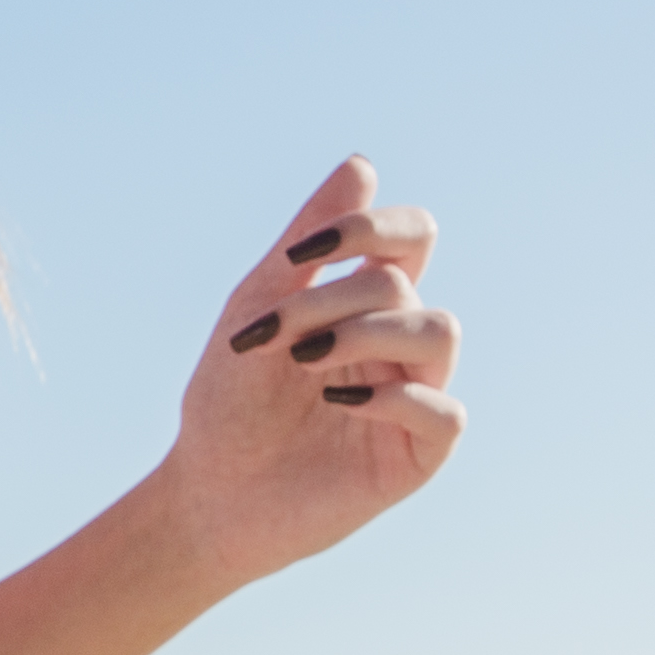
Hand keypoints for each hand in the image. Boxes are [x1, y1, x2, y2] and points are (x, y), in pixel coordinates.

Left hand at [155, 159, 462, 581]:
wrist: (209, 489)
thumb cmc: (231, 398)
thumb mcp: (259, 305)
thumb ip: (309, 241)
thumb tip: (362, 165)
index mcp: (368, 300)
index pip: (413, 234)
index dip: (372, 225)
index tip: (304, 254)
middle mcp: (401, 342)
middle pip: (402, 282)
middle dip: (330, 299)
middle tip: (271, 337)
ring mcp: (416, 395)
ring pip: (439, 330)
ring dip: (366, 333)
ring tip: (303, 363)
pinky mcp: (418, 454)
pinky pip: (445, 409)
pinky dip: (393, 395)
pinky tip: (336, 404)